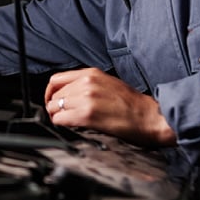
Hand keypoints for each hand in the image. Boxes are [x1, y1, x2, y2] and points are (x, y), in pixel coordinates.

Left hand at [44, 68, 175, 146]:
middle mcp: (86, 82)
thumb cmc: (133, 104)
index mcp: (91, 73)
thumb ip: (88, 84)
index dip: (50, 93)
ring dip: (57, 116)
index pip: (56, 80)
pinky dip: (61, 124)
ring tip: (66, 122)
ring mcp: (86, 98)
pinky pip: (61, 119)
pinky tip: (71, 126)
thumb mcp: (108, 83)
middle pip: (54, 94)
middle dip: (53, 106)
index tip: (52, 101)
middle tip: (59, 116)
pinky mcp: (87, 115)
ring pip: (54, 107)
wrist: (149, 117)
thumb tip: (70, 94)